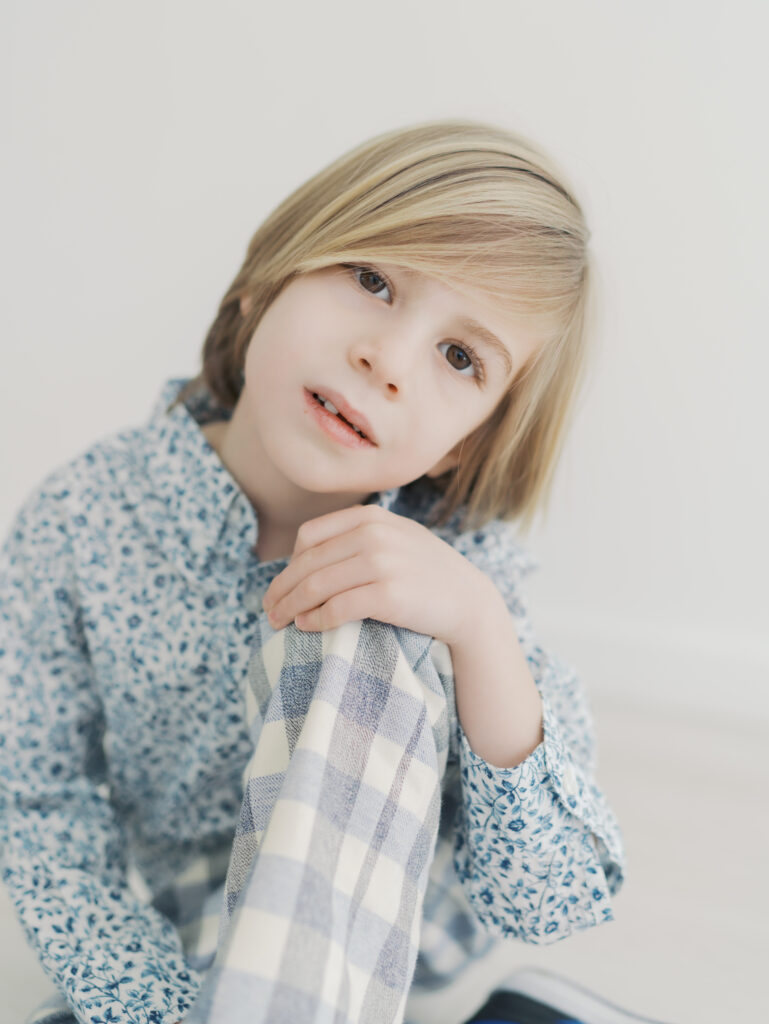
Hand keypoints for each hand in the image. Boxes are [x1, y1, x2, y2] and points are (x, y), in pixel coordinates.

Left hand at [261, 504, 491, 648]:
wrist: (468, 601)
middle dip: (281, 588)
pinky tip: (306, 627)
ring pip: (316, 585)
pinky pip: (337, 608)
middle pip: (308, 562)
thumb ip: (358, 535)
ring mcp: (382, 563)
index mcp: (371, 516)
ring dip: (290, 606)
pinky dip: (315, 620)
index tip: (282, 585)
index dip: (288, 562)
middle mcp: (374, 534)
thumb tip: (302, 553)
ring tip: (278, 622)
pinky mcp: (388, 595)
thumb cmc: (426, 574)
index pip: (310, 535)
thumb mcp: (395, 537)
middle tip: (268, 609)